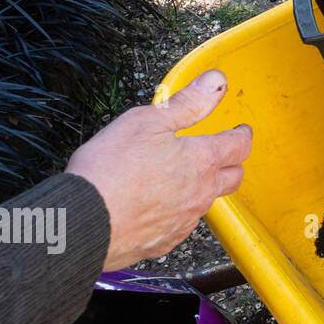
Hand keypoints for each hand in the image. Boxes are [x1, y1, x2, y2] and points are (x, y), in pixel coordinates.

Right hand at [66, 69, 252, 269]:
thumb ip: (188, 102)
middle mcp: (201, 194)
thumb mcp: (148, 121)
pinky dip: (176, 212)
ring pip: (205, 202)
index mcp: (202, 161)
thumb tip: (215, 81)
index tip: (239, 131)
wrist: (82, 221)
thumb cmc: (111, 169)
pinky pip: (181, 225)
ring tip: (182, 179)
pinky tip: (156, 206)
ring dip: (201, 189)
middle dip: (231, 163)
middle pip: (233, 178)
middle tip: (220, 154)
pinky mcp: (165, 242)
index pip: (239, 146)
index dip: (241, 135)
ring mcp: (184, 221)